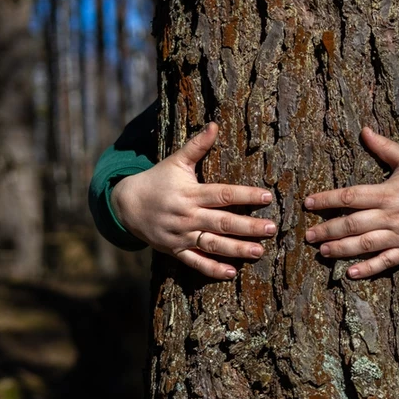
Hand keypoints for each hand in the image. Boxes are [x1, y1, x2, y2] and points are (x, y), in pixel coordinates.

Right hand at [111, 123, 276, 280]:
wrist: (126, 204)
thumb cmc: (157, 180)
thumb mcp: (175, 161)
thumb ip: (197, 146)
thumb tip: (214, 125)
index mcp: (190, 193)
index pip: (222, 194)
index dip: (245, 195)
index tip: (267, 196)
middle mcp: (187, 215)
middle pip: (222, 222)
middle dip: (248, 226)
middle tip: (271, 228)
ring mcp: (181, 235)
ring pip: (212, 244)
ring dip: (236, 250)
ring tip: (259, 251)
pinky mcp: (175, 250)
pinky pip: (195, 262)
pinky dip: (211, 269)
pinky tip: (231, 273)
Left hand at [304, 128, 398, 279]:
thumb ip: (384, 147)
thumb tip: (364, 130)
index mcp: (388, 193)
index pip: (350, 197)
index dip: (327, 200)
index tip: (308, 203)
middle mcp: (391, 216)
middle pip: (352, 224)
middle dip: (327, 230)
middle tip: (308, 235)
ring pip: (364, 245)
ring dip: (341, 249)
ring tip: (322, 251)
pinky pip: (385, 262)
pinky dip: (368, 269)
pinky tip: (350, 273)